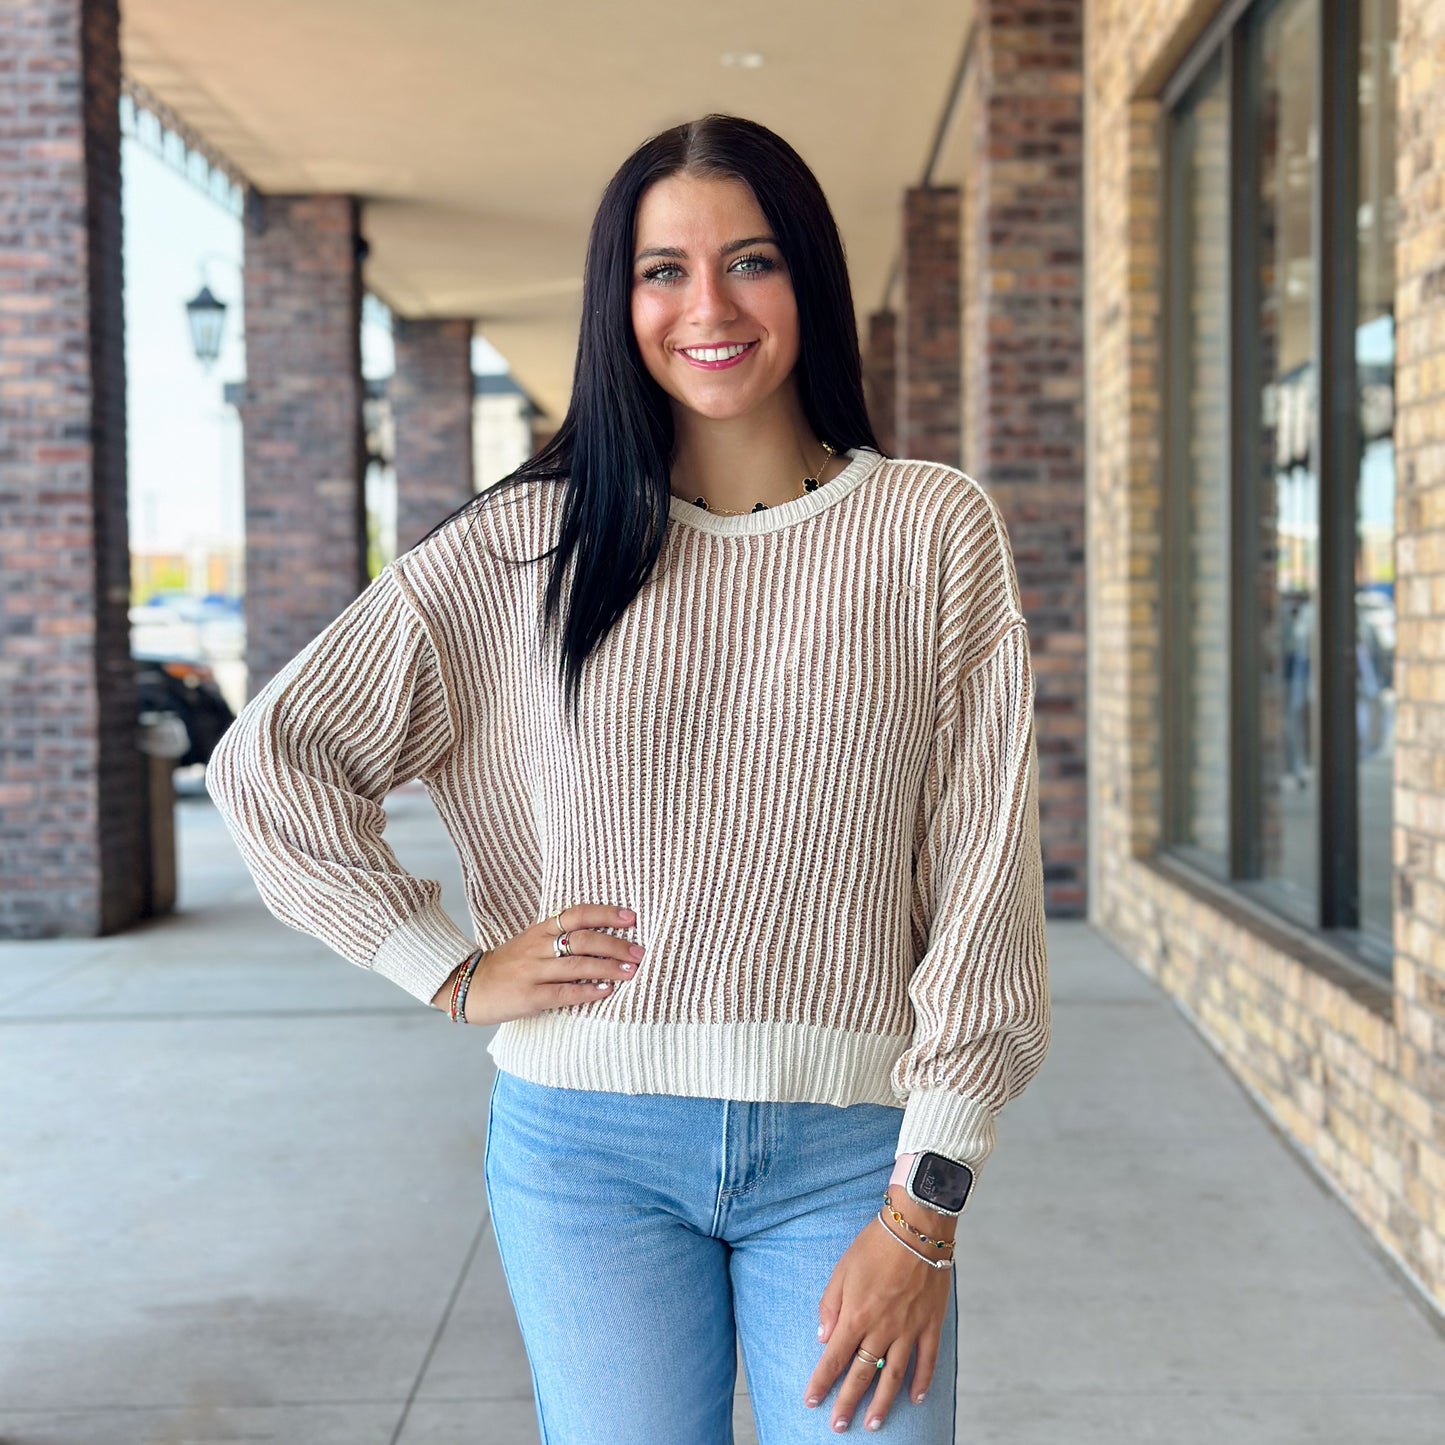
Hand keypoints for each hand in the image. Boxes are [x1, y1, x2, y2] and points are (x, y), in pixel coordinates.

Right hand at [435, 904, 642, 1024]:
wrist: (468, 986)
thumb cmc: (508, 966)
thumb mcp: (531, 943)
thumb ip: (560, 938)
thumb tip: (603, 938)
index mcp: (540, 930)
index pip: (577, 914)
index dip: (605, 914)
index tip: (631, 917)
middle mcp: (538, 947)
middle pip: (582, 939)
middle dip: (615, 945)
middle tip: (639, 952)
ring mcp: (532, 971)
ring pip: (577, 965)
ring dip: (608, 968)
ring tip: (631, 972)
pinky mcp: (528, 996)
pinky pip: (563, 992)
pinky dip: (587, 991)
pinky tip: (606, 992)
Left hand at [804, 1211, 951, 1431]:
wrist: (915, 1228)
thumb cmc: (874, 1245)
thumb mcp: (842, 1270)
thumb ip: (830, 1306)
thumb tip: (824, 1339)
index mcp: (856, 1314)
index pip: (834, 1358)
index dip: (821, 1382)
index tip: (811, 1402)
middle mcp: (882, 1328)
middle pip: (862, 1374)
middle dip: (848, 1403)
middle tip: (838, 1427)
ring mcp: (909, 1329)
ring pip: (894, 1376)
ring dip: (883, 1403)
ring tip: (874, 1425)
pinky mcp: (931, 1324)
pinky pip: (927, 1360)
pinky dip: (922, 1382)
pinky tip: (915, 1399)